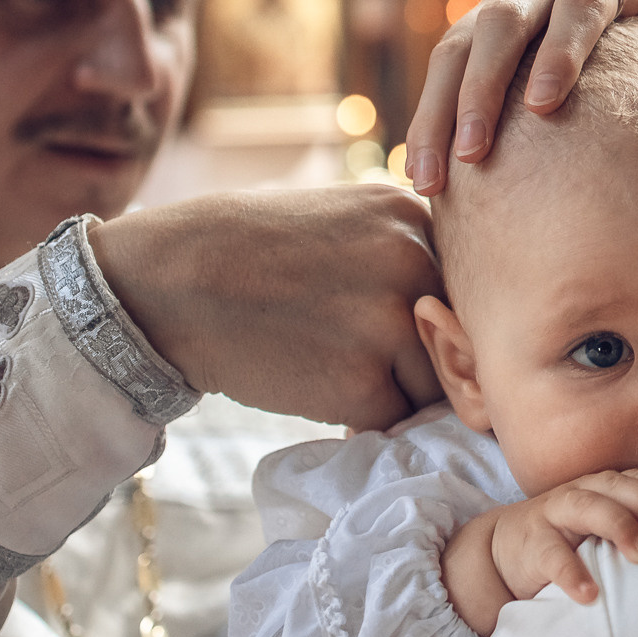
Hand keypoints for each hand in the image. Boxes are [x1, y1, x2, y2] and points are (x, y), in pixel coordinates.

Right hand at [88, 186, 441, 431]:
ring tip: (333, 363)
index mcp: (414, 218)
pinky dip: (361, 416)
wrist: (176, 279)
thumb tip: (457, 318)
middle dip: (421, 358)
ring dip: (393, 390)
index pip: (462, 287)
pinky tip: (317, 385)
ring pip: (430, 384)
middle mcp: (415, 265)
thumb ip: (406, 250)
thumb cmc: (254, 250)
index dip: (432, 316)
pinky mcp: (363, 382)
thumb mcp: (346, 217)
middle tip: (362, 351)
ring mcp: (391, 326)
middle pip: (453, 339)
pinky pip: (391, 419)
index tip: (388, 320)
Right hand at [403, 0, 637, 194]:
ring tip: (434, 177)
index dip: (560, 51)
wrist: (630, 36)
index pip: (580, 2)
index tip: (545, 106)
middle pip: (505, 18)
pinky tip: (422, 179)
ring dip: (441, 111)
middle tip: (477, 149)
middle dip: (486, 85)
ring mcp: (501, 0)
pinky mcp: (469, 33)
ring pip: (457, 46)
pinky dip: (428, 124)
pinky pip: (439, 73)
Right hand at [440, 469, 637, 636]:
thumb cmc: (569, 539)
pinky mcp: (532, 545)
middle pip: (620, 487)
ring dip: (618, 526)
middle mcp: (583, 492)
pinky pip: (552, 555)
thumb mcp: (605, 526)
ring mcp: (555, 514)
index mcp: (607, 487)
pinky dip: (571, 573)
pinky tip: (589, 594)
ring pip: (589, 507)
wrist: (504, 550)